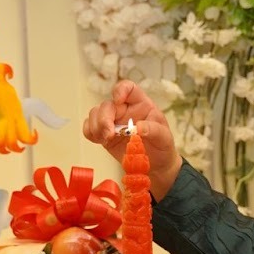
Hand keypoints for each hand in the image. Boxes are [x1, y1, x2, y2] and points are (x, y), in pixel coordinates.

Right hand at [82, 80, 181, 197]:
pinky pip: (89, 127)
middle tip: (108, 134)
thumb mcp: (164, 137)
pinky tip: (100, 140)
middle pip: (107, 105)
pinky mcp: (104, 134)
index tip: (118, 100)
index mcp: (140, 104)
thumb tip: (138, 127)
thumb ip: (154, 130)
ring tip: (106, 139)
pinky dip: (90, 132)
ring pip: (95, 114)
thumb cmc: (162, 146)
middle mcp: (124, 109)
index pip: (128, 88)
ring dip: (96, 126)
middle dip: (104, 118)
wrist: (156, 165)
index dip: (120, 90)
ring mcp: (113, 121)